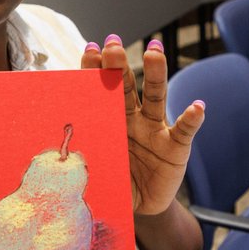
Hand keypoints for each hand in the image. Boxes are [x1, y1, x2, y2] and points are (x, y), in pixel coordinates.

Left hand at [82, 35, 205, 214]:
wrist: (139, 207)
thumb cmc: (113, 182)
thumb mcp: (94, 167)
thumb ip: (79, 156)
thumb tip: (51, 149)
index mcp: (111, 119)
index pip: (102, 90)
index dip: (96, 70)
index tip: (90, 48)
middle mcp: (134, 118)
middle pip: (127, 86)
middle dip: (119, 64)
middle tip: (113, 43)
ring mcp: (155, 131)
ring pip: (155, 98)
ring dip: (156, 73)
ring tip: (154, 51)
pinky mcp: (175, 149)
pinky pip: (184, 132)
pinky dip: (192, 119)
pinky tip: (197, 106)